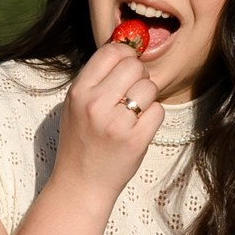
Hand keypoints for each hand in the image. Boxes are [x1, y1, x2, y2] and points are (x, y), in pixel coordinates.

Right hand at [54, 38, 168, 202]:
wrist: (80, 184)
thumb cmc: (81, 141)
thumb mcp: (77, 105)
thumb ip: (97, 79)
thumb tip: (128, 50)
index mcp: (79, 91)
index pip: (111, 51)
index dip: (125, 56)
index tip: (126, 68)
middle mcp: (95, 104)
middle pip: (135, 66)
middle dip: (139, 76)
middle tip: (132, 93)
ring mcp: (116, 123)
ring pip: (149, 87)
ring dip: (147, 98)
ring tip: (133, 114)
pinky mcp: (135, 140)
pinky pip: (158, 111)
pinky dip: (153, 118)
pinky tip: (139, 129)